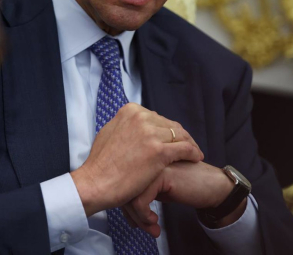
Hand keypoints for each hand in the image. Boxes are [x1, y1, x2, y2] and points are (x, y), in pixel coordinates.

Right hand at [70, 103, 203, 216]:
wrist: (96, 182)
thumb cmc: (100, 163)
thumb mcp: (109, 132)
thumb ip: (125, 126)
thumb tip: (137, 126)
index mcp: (130, 110)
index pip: (157, 117)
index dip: (166, 129)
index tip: (171, 139)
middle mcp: (141, 117)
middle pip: (170, 125)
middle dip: (180, 136)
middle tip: (188, 147)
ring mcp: (150, 133)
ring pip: (180, 135)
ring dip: (190, 144)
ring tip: (194, 153)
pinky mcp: (160, 151)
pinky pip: (185, 149)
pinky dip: (193, 153)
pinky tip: (196, 158)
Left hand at [122, 161, 244, 236]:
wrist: (212, 187)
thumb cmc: (186, 186)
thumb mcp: (158, 189)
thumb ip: (141, 191)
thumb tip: (123, 207)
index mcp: (142, 156)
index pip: (122, 179)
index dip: (124, 203)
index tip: (133, 220)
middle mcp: (144, 156)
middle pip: (122, 185)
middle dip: (129, 211)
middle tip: (137, 226)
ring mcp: (152, 162)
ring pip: (129, 193)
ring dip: (138, 216)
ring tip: (150, 226)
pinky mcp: (161, 173)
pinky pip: (140, 199)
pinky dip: (144, 215)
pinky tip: (154, 221)